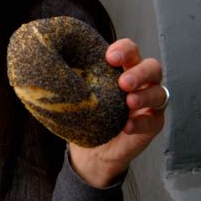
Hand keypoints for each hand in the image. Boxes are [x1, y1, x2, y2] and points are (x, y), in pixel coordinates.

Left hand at [69, 38, 165, 187]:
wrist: (91, 152)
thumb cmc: (86, 115)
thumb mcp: (78, 95)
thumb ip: (71, 79)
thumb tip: (41, 63)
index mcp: (122, 69)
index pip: (131, 50)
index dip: (124, 49)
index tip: (109, 56)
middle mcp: (140, 83)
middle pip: (152, 67)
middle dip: (139, 72)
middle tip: (122, 82)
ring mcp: (149, 104)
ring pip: (160, 92)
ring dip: (145, 95)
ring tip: (128, 102)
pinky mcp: (152, 124)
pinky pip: (154, 120)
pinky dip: (141, 122)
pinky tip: (127, 126)